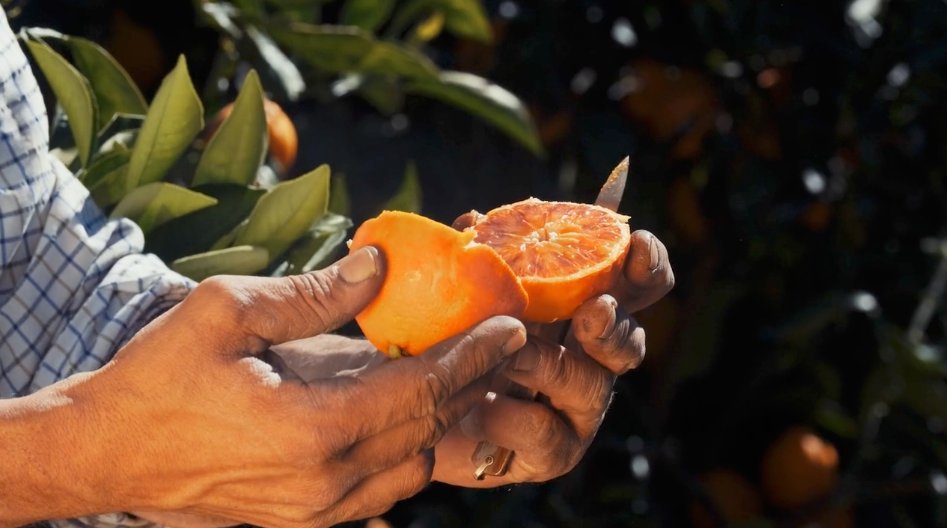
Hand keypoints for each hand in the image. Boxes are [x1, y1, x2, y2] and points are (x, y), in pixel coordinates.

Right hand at [3, 247, 526, 527]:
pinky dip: (406, 450)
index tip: (510, 325)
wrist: (103, 453)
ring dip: (441, 419)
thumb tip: (379, 265)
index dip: (472, 355)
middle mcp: (326, 482)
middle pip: (428, 429)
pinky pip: (382, 489)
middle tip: (498, 342)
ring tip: (454, 374)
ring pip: (413, 467)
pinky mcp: (303, 518)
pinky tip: (404, 413)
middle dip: (470, 383)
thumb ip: (312, 293)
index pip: (422, 391)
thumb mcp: (224, 311)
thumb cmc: (155, 378)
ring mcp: (316, 510)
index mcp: (312, 429)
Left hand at [436, 219, 674, 485]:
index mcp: (579, 314)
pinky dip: (510, 415)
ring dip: (545, 363)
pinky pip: (544, 431)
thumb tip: (475, 219)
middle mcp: (590, 361)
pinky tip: (481, 404)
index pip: (635, 288)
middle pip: (631, 340)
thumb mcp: (460, 296)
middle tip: (594, 311)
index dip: (647, 265)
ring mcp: (576, 410)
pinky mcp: (553, 453)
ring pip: (590, 384)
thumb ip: (474, 257)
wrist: (411, 419)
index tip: (637, 244)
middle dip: (614, 323)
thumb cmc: (449, 347)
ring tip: (504, 354)